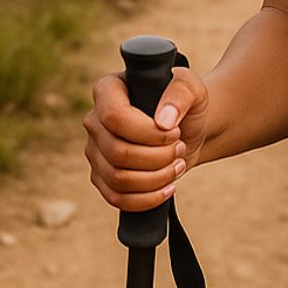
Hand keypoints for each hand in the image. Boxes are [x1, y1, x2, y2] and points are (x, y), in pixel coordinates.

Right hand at [83, 66, 209, 211]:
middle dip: (158, 157)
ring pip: (118, 179)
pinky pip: (116, 198)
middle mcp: (94, 121)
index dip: (147, 132)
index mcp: (109, 90)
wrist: (189, 128)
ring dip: (156, 178)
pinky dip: (147, 198)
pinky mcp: (101, 177)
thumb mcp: (192, 88)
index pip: (114, 117)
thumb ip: (181, 94)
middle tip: (180, 148)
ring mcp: (95, 151)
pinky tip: (168, 187)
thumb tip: (164, 121)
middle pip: (118, 152)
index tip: (174, 132)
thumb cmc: (187, 103)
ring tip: (178, 164)